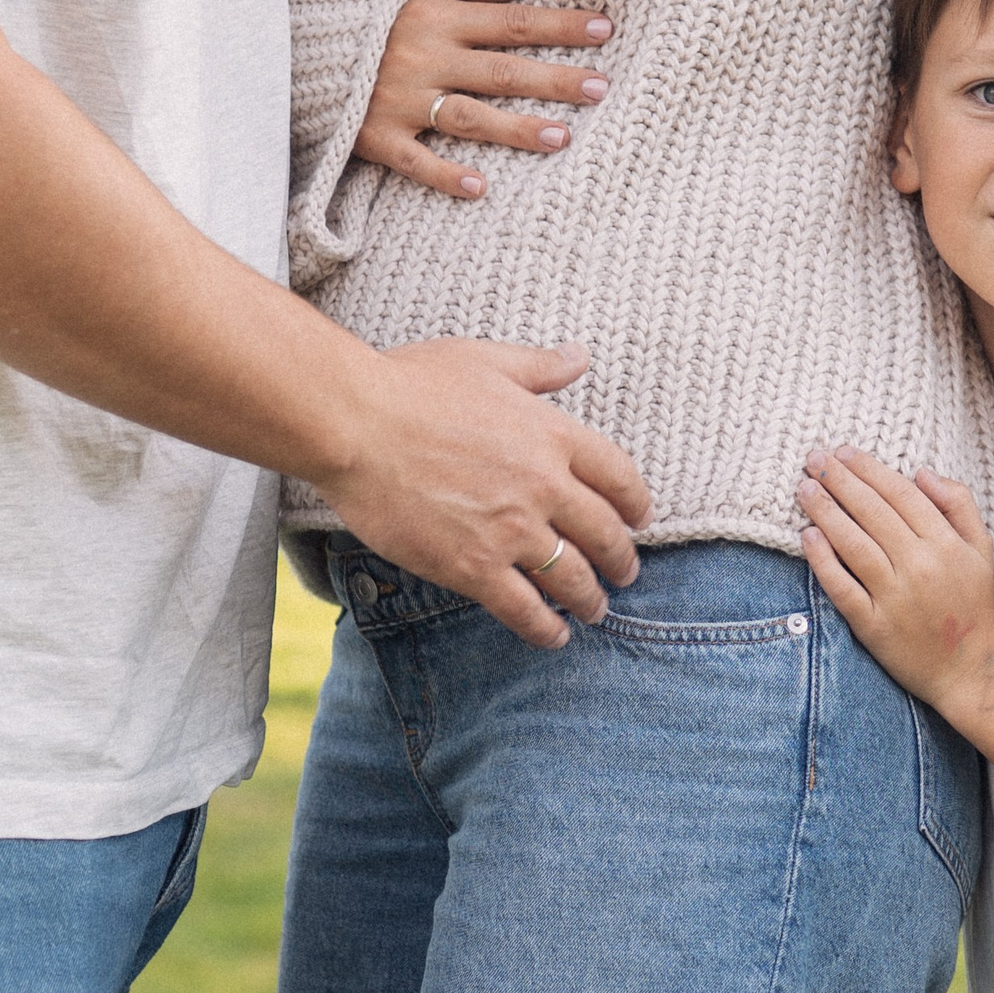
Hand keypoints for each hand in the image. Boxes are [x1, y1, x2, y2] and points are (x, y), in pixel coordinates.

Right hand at [312, 337, 652, 648]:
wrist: (354, 424)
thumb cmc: (411, 384)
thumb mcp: (484, 360)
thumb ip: (538, 366)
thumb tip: (579, 356)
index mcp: (552, 433)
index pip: (618, 477)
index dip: (636, 504)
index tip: (639, 519)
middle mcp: (543, 485)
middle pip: (604, 534)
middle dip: (621, 560)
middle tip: (625, 573)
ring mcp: (510, 531)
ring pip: (572, 578)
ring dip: (590, 599)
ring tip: (595, 609)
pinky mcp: (472, 567)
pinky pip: (524, 609)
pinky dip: (545, 628)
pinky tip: (554, 636)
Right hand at [355, 0, 613, 198]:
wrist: (280, 37)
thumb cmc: (352, 4)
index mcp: (436, 16)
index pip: (512, 20)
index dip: (560, 25)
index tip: (606, 29)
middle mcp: (425, 59)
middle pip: (502, 70)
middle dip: (554, 79)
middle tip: (601, 89)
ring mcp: (400, 101)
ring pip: (468, 117)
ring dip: (515, 128)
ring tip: (561, 138)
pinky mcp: (373, 135)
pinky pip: (413, 160)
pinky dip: (444, 174)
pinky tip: (480, 188)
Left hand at [794, 447, 993, 706]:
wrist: (969, 668)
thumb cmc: (971, 601)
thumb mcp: (980, 547)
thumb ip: (958, 504)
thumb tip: (921, 472)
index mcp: (945, 543)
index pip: (900, 494)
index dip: (868, 469)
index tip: (843, 452)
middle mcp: (920, 566)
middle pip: (872, 513)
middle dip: (839, 481)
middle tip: (813, 459)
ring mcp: (895, 597)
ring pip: (854, 544)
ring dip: (826, 512)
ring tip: (804, 488)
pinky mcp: (874, 626)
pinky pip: (843, 587)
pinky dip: (823, 561)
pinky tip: (807, 536)